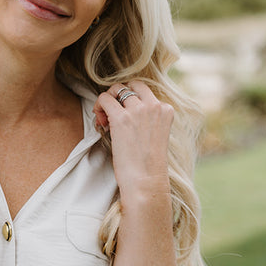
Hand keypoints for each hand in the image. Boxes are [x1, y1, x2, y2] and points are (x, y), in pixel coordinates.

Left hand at [93, 81, 172, 198]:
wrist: (146, 181)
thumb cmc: (148, 165)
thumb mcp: (155, 135)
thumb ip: (148, 120)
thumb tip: (126, 110)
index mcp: (166, 110)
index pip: (145, 92)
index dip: (131, 101)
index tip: (125, 117)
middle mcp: (154, 106)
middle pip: (132, 84)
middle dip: (120, 94)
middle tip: (112, 112)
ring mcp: (138, 110)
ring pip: (117, 89)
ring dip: (107, 101)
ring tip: (104, 119)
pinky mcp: (122, 118)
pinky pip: (105, 98)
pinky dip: (99, 106)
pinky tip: (100, 121)